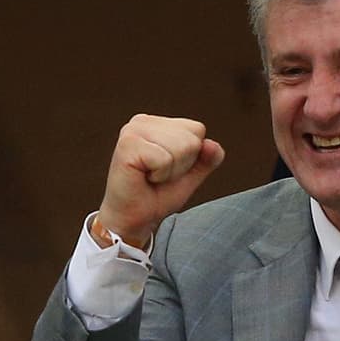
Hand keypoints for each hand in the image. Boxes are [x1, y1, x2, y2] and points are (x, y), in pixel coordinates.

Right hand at [97, 115, 224, 247]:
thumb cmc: (156, 195)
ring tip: (150, 176)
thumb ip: (206, 159)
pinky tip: (142, 177)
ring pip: (181, 147)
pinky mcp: (127, 144)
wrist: (132, 219)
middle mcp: (143, 121)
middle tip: (158, 175)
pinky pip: (165, 159)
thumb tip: (213, 145)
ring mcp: (133, 130)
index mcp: (157, 123)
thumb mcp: (190, 176)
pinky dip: (160, 175)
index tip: (168, 169)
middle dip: (182, 165)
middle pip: (192, 138)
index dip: (191, 157)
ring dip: (170, 171)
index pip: (197, 129)